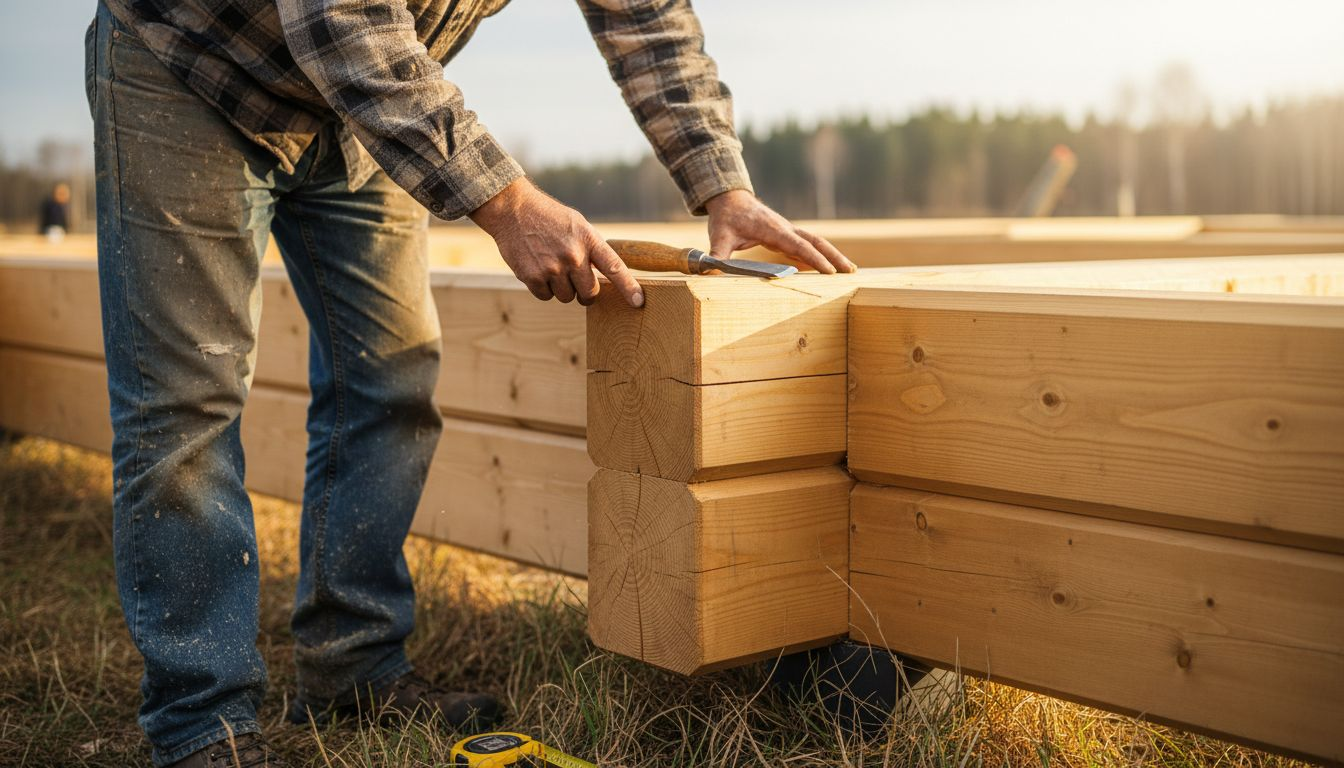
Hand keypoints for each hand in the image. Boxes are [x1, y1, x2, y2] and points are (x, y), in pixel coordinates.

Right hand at [470, 179, 643, 306]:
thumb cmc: (550, 219)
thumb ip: (592, 250)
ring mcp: (552, 268)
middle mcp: (573, 255)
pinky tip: (538, 269)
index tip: (639, 302)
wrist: (513, 210)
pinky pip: (546, 297)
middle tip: (576, 279)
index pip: (615, 268)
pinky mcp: (532, 277)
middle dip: (586, 291)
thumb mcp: (578, 225)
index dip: (629, 287)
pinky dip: (544, 289)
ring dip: (562, 288)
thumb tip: (606, 280)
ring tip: (552, 266)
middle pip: (590, 293)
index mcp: (588, 239)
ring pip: (567, 297)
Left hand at [705, 190, 855, 273]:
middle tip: (850, 271)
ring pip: (815, 242)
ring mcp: (787, 231)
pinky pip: (807, 245)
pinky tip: (829, 267)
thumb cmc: (725, 218)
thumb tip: (710, 270)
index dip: (813, 259)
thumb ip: (717, 254)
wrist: (730, 199)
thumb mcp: (718, 235)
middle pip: (815, 242)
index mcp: (772, 229)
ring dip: (831, 255)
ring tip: (848, 271)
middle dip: (833, 256)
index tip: (828, 271)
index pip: (797, 245)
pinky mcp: (785, 235)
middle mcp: (784, 228)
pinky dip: (820, 255)